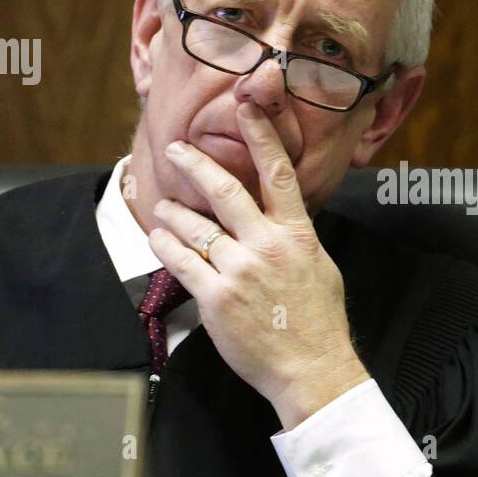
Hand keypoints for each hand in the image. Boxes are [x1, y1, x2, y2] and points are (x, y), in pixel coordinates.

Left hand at [148, 102, 369, 429]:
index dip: (261, 136)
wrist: (313, 369)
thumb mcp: (320, 268)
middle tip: (176, 149)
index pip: (278, 174)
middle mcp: (267, 246)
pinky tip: (157, 238)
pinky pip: (180, 262)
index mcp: (297, 235)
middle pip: (225, 191)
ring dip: (172, 212)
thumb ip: (297, 238)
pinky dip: (165, 246)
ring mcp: (240, 272)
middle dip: (195, 164)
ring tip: (161, 205)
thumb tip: (282, 218)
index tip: (246, 107)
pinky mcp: (216, 299)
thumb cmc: (318, 322)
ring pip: (194, 227)